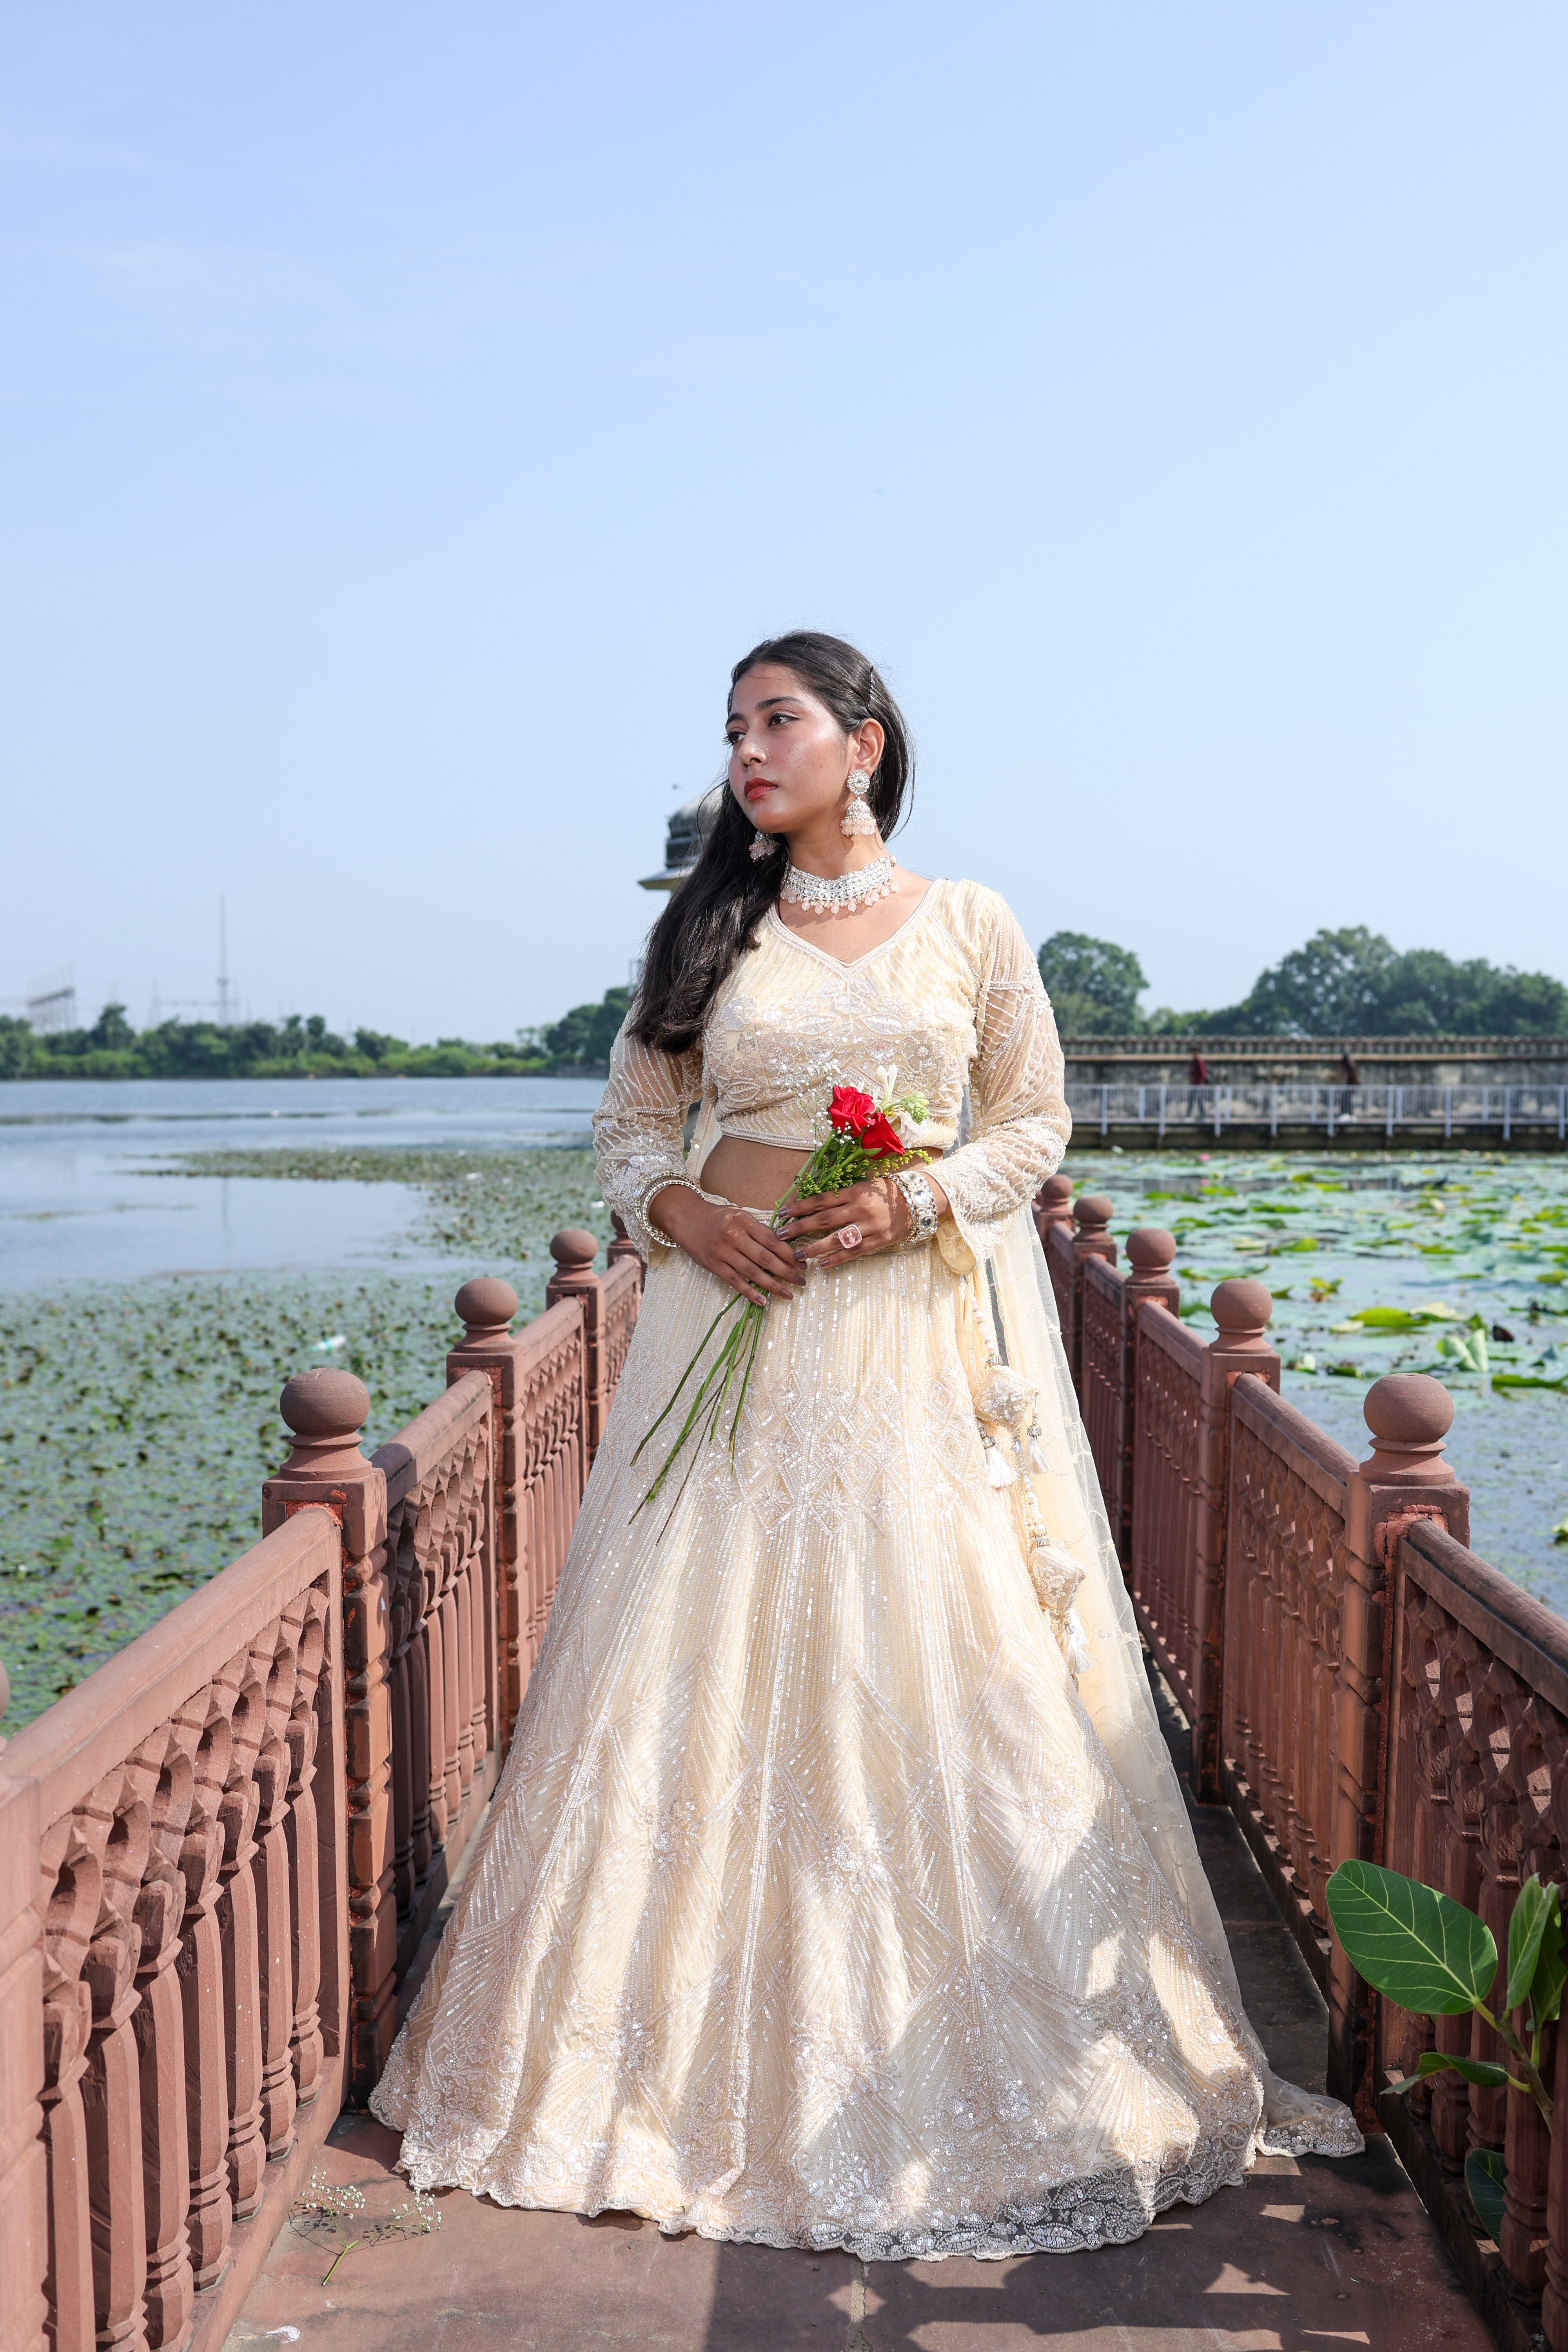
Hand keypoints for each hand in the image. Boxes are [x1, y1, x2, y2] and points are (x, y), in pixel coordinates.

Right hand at [649, 1186, 804, 1306]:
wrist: (686, 1218)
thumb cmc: (717, 1217)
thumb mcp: (739, 1215)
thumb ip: (758, 1229)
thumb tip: (784, 1246)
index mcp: (744, 1221)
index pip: (772, 1240)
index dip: (790, 1254)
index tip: (802, 1263)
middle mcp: (734, 1236)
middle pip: (766, 1258)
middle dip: (787, 1272)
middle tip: (801, 1281)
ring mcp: (723, 1252)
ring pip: (752, 1272)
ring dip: (773, 1285)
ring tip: (788, 1294)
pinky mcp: (713, 1265)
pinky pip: (735, 1282)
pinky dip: (750, 1293)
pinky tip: (763, 1301)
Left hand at [777, 1174, 915, 1266]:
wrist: (915, 1201)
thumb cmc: (883, 1193)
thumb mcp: (862, 1187)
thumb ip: (840, 1196)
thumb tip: (811, 1204)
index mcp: (853, 1192)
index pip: (820, 1200)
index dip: (799, 1207)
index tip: (782, 1213)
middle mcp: (859, 1208)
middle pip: (824, 1220)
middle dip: (800, 1227)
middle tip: (781, 1235)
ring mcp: (869, 1226)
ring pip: (837, 1238)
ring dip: (815, 1247)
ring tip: (797, 1254)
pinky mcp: (878, 1241)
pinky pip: (854, 1252)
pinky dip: (837, 1258)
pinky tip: (822, 1265)